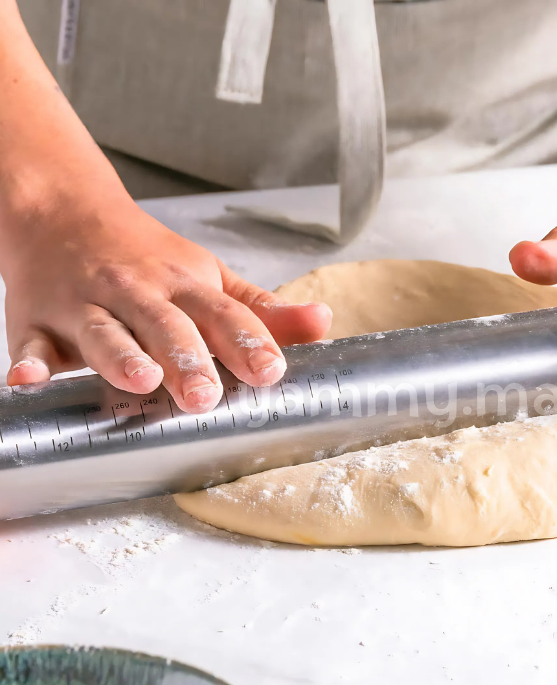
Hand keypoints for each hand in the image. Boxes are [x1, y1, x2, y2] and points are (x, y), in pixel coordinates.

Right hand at [1, 195, 330, 411]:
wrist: (66, 212)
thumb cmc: (148, 258)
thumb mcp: (210, 277)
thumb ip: (261, 310)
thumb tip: (323, 323)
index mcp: (185, 286)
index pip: (223, 314)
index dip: (248, 341)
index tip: (271, 371)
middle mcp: (138, 293)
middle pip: (165, 325)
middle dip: (186, 359)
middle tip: (204, 396)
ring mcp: (86, 306)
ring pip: (104, 332)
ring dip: (120, 356)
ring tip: (140, 378)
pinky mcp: (40, 321)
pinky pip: (32, 344)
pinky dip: (29, 363)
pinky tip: (27, 382)